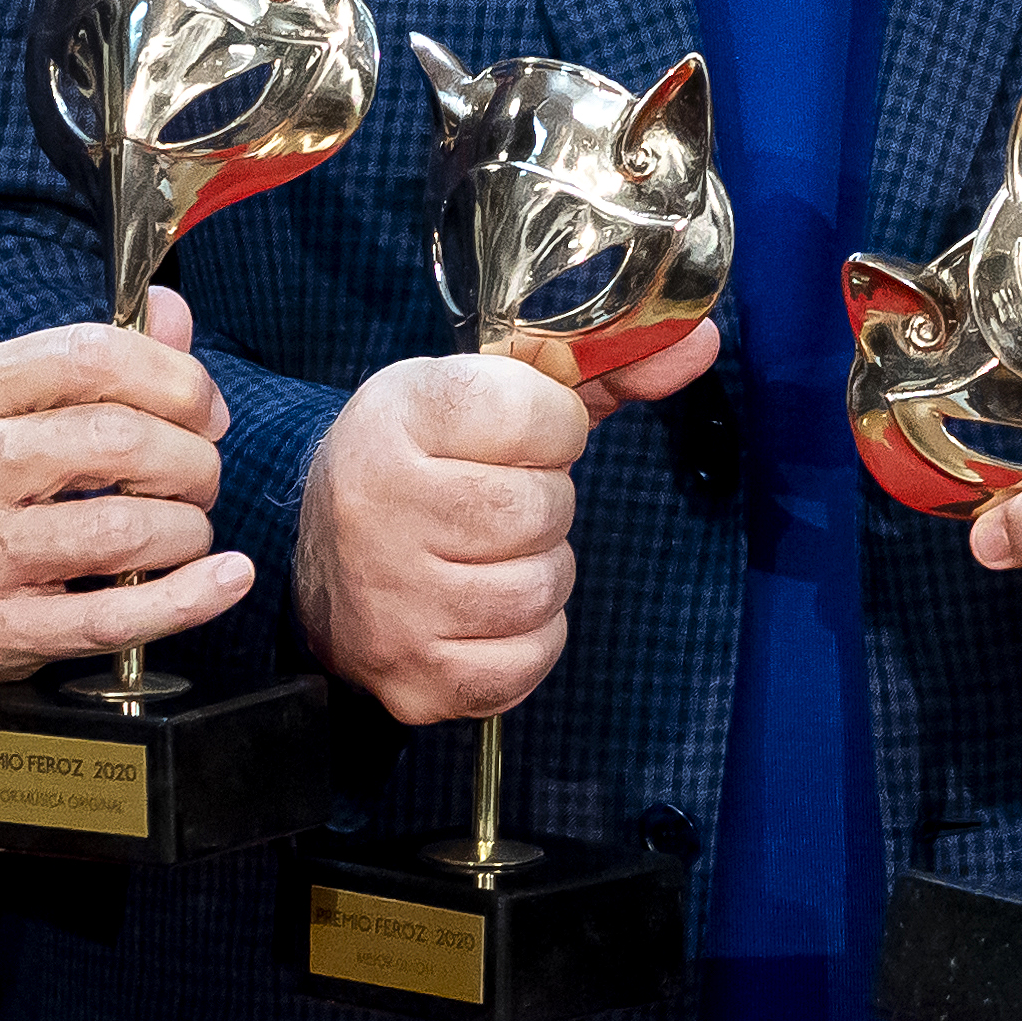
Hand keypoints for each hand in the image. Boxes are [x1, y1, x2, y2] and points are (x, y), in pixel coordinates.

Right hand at [0, 292, 241, 697]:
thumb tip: (172, 315)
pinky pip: (114, 617)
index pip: (92, 356)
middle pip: (119, 443)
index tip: (203, 408)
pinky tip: (223, 579)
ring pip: (123, 529)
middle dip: (192, 458)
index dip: (175, 378)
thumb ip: (82, 358)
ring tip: (185, 528)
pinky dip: (189, 598)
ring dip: (187, 527)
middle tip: (199, 474)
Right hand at [293, 323, 721, 725]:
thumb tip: (701, 343)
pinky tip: (486, 610)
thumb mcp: (489, 392)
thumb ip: (598, 369)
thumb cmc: (426, 463)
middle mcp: (378, 507)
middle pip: (542, 508)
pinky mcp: (412, 677)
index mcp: (397, 416)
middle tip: (501, 502)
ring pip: (541, 588)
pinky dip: (529, 637)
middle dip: (545, 504)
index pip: (536, 414)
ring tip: (491, 553)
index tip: (525, 435)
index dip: (553, 427)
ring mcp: (391, 602)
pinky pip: (528, 660)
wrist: (320, 560)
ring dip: (539, 571)